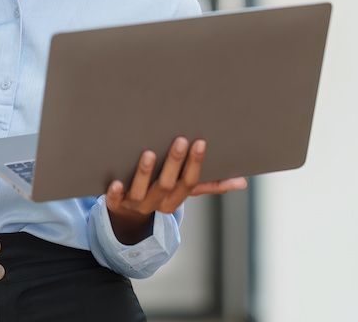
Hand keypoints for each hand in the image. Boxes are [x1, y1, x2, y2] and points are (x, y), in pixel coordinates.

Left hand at [105, 137, 247, 243]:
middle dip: (174, 163)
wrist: (127, 217)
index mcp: (175, 199)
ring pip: (141, 192)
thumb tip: (243, 182)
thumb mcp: (184, 191)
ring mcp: (135, 204)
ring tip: (149, 153)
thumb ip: (211, 185)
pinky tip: (115, 182)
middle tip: (180, 140)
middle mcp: (156, 203)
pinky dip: (114, 194)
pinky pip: (114, 201)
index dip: (195, 164)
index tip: (200, 142)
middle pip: (166, 185)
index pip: (189, 183)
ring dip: (145, 174)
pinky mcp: (115, 204)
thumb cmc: (161, 194)